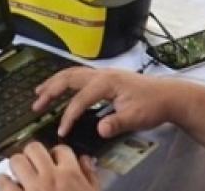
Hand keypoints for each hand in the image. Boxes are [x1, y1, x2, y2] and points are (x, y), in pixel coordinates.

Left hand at [0, 142, 98, 190]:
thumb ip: (91, 177)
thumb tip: (86, 160)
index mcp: (71, 175)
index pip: (61, 150)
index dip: (56, 154)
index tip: (53, 160)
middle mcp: (50, 178)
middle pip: (35, 148)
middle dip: (32, 155)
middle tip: (32, 164)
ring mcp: (32, 188)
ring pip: (17, 160)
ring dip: (16, 166)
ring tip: (18, 173)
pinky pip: (3, 181)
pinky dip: (2, 181)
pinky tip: (6, 185)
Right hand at [34, 67, 176, 139]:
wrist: (168, 95)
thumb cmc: (153, 105)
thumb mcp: (136, 117)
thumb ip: (116, 123)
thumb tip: (99, 130)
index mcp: (106, 82)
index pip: (80, 99)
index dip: (68, 116)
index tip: (61, 131)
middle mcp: (101, 75)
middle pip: (68, 78)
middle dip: (50, 90)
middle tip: (36, 105)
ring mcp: (103, 74)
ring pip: (72, 74)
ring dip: (54, 83)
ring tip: (39, 93)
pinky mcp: (106, 78)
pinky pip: (79, 76)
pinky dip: (65, 82)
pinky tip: (61, 89)